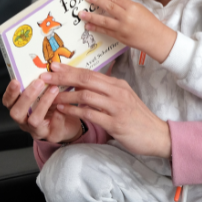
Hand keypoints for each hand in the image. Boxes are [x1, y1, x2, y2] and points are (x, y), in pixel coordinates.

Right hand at [2, 78, 82, 143]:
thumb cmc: (54, 106)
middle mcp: (24, 121)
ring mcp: (36, 130)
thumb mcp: (45, 94)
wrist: (68, 124)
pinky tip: (63, 106)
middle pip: (16, 112)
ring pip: (34, 120)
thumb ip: (42, 84)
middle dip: (26, 96)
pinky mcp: (50, 136)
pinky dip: (58, 115)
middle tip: (39, 82)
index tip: (16, 81)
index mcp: (20, 109)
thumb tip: (46, 65)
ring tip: (54, 90)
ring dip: (44, 103)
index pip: (8, 102)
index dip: (10, 92)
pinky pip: (52, 127)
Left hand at [40, 63, 171, 158]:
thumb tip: (85, 85)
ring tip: (50, 96)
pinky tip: (63, 110)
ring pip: (86, 95)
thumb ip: (106, 91)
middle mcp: (117, 92)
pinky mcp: (115, 123)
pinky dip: (74, 111)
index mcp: (117, 84)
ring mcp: (116, 107)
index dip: (70, 69)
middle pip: (86, 80)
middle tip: (45, 76)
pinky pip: (90, 114)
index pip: (90, 72)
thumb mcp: (123, 98)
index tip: (53, 66)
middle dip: (63, 77)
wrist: (156, 135)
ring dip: (66, 95)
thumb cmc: (137, 117)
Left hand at [80, 0, 176, 62]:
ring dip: (92, 17)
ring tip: (82, 14)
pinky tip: (89, 25)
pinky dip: (97, 28)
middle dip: (96, 1)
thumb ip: (126, 2)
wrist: (156, 39)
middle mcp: (127, 17)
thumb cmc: (150, 23)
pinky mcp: (120, 37)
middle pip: (109, 7)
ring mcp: (123, 28)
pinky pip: (106, 31)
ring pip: (105, 20)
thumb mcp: (140, 8)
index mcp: (133, 7)